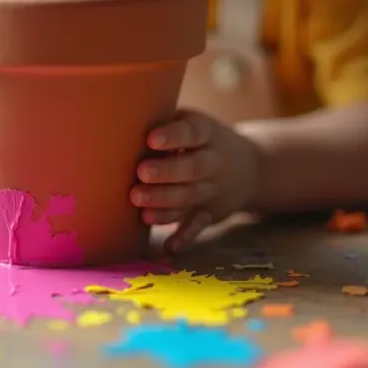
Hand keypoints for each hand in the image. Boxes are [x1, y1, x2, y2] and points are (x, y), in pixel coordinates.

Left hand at [129, 110, 261, 253]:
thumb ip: (165, 121)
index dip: (174, 136)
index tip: (151, 139)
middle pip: (192, 167)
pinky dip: (185, 237)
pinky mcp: (209, 213)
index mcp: (207, 133)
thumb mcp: (193, 122)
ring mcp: (212, 189)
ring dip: (166, 203)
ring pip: (190, 197)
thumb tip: (116, 120)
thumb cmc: (200, 139)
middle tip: (141, 173)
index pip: (193, 132)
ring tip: (139, 202)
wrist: (251, 167)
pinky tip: (169, 247)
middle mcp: (213, 161)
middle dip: (167, 172)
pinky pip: (198, 226)